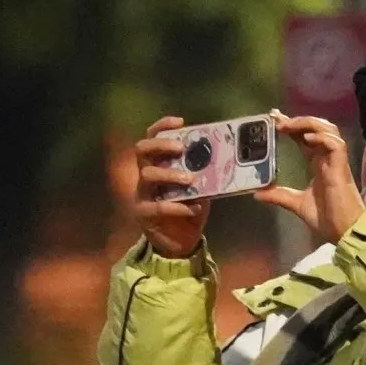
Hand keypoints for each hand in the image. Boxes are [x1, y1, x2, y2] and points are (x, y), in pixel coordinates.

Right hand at [132, 116, 209, 258]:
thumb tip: (223, 157)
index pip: (152, 138)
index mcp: (157, 164)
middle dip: (161, 145)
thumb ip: (203, 174)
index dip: (162, 127)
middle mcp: (145, 176)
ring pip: (147, 175)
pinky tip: (194, 208)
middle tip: (181, 148)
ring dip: (170, 174)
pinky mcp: (144, 214)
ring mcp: (142, 194)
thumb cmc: (189, 210)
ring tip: (190, 180)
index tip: (180, 122)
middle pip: (142, 150)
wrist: (180, 242)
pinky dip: (177, 206)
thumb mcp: (199, 189)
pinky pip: (157, 206)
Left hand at [255, 113, 365, 244]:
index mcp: (319, 164)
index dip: (292, 125)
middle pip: (318, 128)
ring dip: (309, 123)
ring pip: (329, 130)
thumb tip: (257, 193)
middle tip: (278, 118)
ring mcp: (336, 162)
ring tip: (290, 125)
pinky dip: (322, 138)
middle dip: (299, 120)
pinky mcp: (341, 169)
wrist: (344, 233)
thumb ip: (279, 196)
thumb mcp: (297, 204)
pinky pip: (336, 145)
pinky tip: (307, 139)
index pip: (306, 137)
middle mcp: (328, 159)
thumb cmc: (328, 220)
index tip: (275, 117)